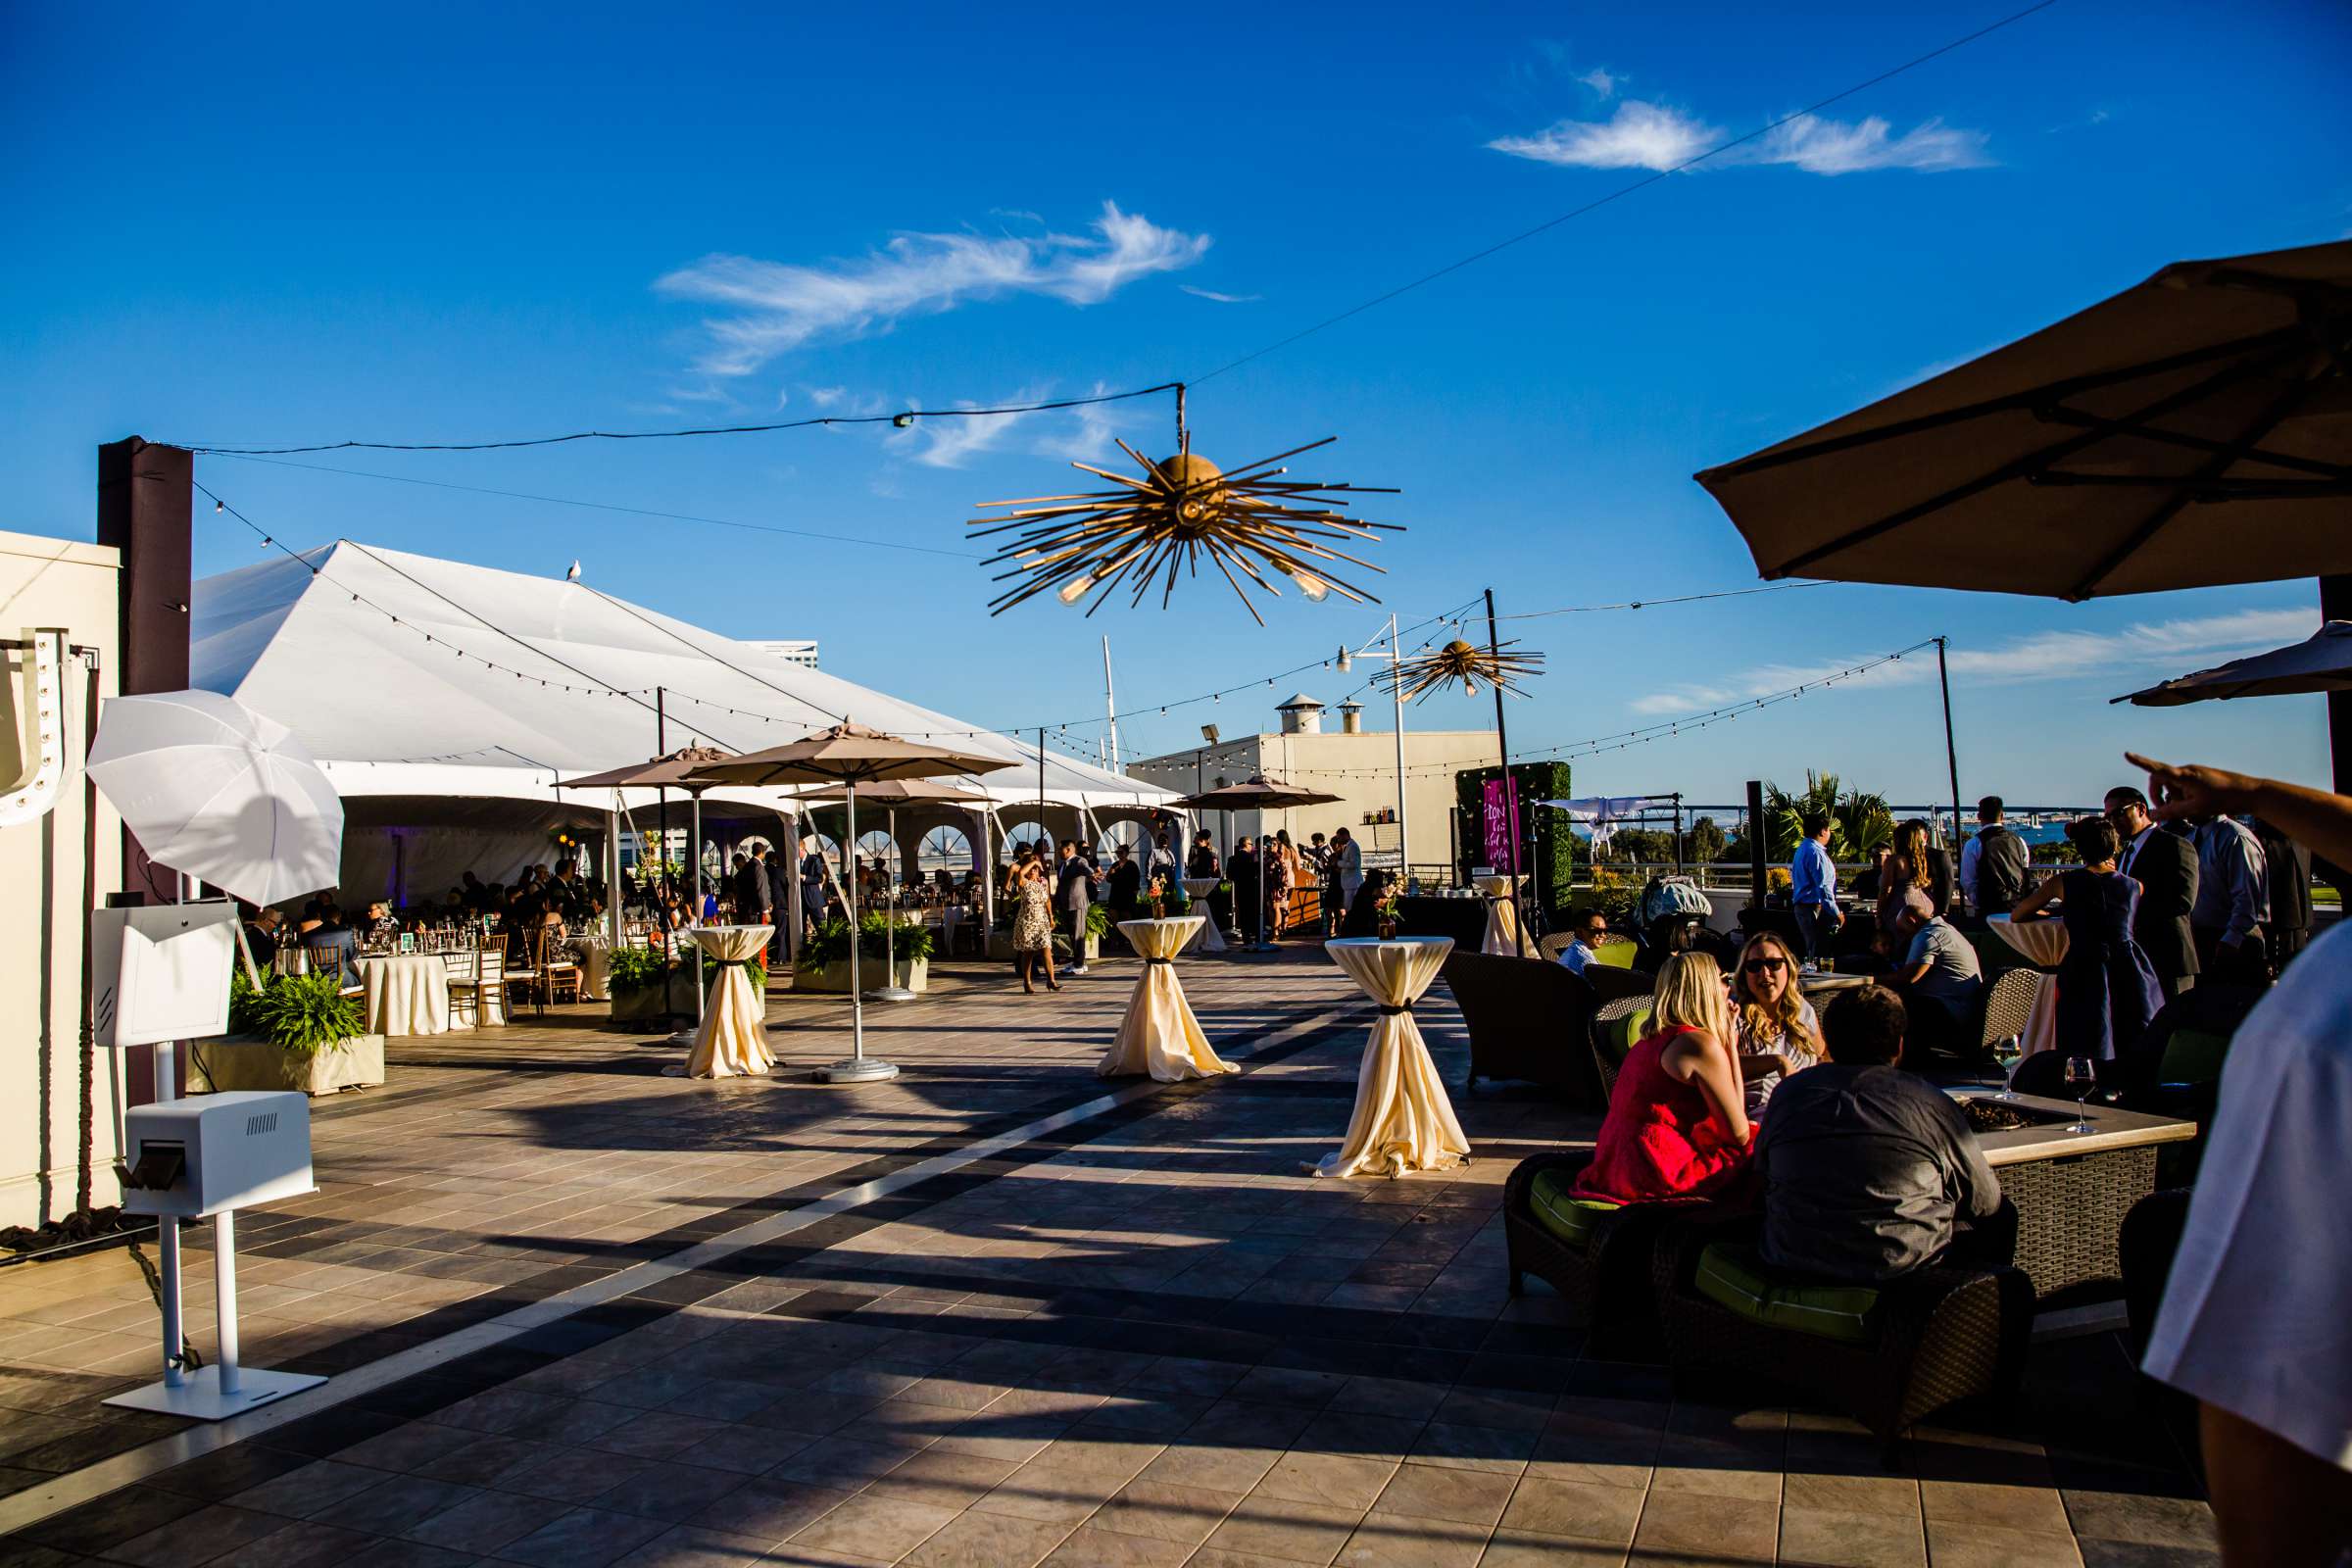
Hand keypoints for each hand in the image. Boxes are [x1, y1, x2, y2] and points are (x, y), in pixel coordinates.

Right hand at [2124, 753, 2262, 822]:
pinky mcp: (2202, 778)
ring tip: (2190, 811)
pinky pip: (2185, 786)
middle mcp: (2188, 771)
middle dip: (2159, 795)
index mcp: (2185, 776)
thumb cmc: (2223, 800)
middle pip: (2161, 780)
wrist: (2251, 793)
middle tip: (2165, 812)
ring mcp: (2196, 773)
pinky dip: (2184, 796)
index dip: (2140, 762)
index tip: (2127, 754)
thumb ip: (2172, 812)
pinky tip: (2198, 807)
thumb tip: (2151, 816)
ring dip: (2174, 798)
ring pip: (2174, 785)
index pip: (2157, 769)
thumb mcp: (2195, 809)